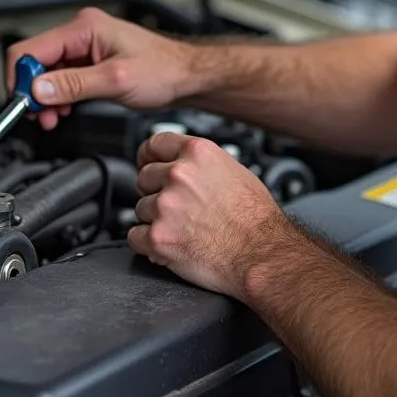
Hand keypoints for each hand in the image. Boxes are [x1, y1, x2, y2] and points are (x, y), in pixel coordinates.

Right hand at [6, 7, 196, 129]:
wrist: (186, 76)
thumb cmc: (164, 70)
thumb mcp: (116, 81)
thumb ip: (73, 85)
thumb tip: (37, 90)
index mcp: (84, 27)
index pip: (30, 49)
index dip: (21, 79)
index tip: (24, 104)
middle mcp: (81, 32)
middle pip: (34, 60)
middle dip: (33, 91)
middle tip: (39, 116)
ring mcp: (84, 47)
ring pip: (45, 72)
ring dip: (44, 96)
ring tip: (52, 117)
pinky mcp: (89, 61)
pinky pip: (60, 78)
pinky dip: (57, 96)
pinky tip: (63, 109)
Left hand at [128, 130, 289, 298]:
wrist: (261, 253)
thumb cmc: (255, 218)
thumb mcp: (235, 171)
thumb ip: (203, 164)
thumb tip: (185, 164)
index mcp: (197, 153)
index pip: (154, 143)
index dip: (149, 156)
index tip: (147, 164)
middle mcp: (179, 175)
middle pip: (144, 177)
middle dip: (156, 193)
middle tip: (177, 208)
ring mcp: (165, 206)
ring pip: (140, 208)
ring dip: (155, 220)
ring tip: (183, 229)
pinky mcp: (158, 237)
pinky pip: (135, 237)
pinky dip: (148, 244)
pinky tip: (169, 245)